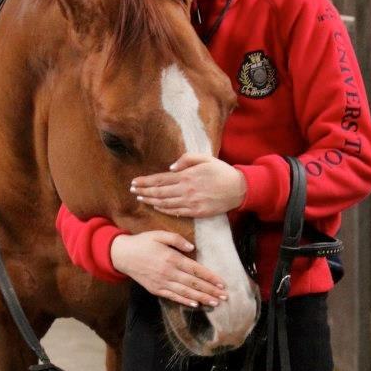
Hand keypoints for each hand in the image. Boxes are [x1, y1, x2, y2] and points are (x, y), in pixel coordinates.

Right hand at [110, 231, 227, 307]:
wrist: (123, 255)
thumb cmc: (143, 243)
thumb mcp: (159, 234)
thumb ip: (176, 239)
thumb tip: (192, 247)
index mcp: (172, 258)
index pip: (196, 270)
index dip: (210, 278)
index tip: (222, 283)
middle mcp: (169, 272)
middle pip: (194, 284)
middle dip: (211, 291)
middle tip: (225, 297)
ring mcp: (162, 283)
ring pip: (186, 292)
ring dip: (202, 298)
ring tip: (215, 303)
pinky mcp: (156, 289)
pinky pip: (173, 297)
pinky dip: (185, 301)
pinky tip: (195, 304)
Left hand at [130, 154, 246, 217]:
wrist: (238, 189)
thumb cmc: (221, 171)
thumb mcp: (205, 158)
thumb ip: (186, 159)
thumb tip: (170, 167)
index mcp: (186, 175)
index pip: (160, 179)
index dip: (145, 181)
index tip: (134, 182)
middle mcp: (186, 190)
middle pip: (159, 192)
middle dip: (143, 192)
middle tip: (132, 191)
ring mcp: (190, 202)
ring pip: (165, 203)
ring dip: (151, 201)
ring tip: (140, 199)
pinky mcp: (196, 212)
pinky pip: (176, 212)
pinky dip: (164, 210)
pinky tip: (156, 207)